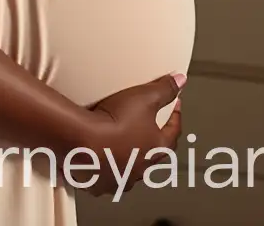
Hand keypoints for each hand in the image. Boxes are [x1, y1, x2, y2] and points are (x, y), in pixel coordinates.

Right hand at [82, 73, 185, 197]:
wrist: (84, 141)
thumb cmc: (115, 124)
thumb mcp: (145, 97)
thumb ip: (165, 89)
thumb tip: (180, 82)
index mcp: (157, 147)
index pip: (173, 131)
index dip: (174, 116)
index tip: (172, 107)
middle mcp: (142, 167)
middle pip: (153, 151)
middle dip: (152, 137)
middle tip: (146, 123)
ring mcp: (121, 177)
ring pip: (131, 166)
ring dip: (129, 154)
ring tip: (120, 138)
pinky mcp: (101, 182)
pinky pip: (108, 174)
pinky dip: (106, 165)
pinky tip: (100, 155)